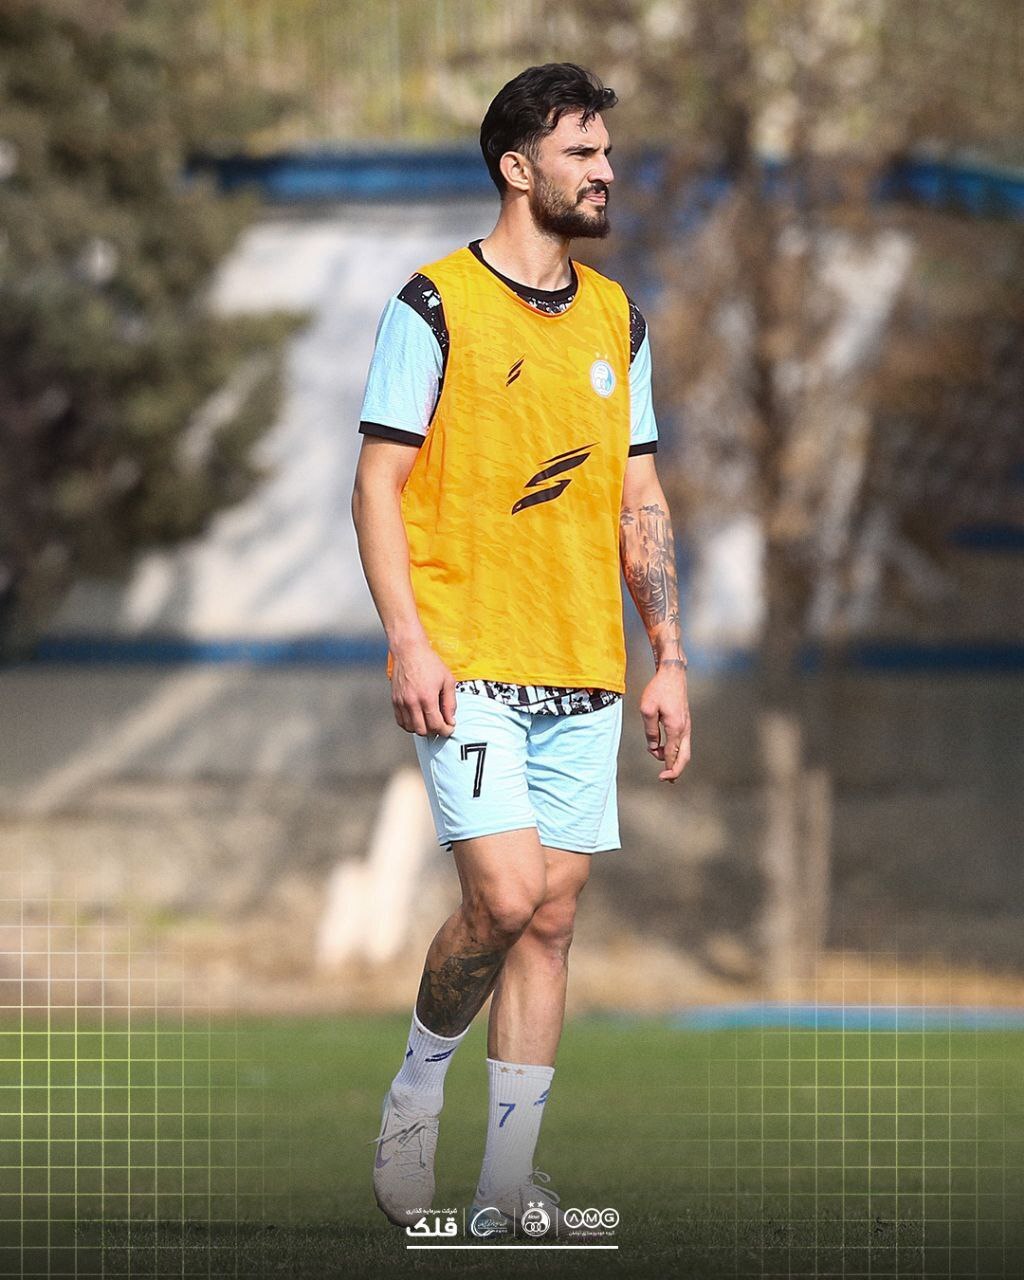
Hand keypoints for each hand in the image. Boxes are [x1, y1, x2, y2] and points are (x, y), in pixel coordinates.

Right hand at [390, 638, 456, 735]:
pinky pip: (401, 721)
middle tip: (440, 725)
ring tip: (429, 720)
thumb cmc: (429, 663)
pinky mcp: (395, 700)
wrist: (409, 651)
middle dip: (434, 731)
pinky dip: (410, 724)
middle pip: (422, 730)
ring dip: (421, 728)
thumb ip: (450, 703)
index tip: (449, 728)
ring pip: (410, 728)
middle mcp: (412, 702)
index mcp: (427, 697)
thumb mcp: (447, 680)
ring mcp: (401, 702)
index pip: (436, 725)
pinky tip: (418, 718)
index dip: (445, 730)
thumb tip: (451, 720)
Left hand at [639, 666, 690, 781]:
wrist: (672, 674)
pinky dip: (676, 751)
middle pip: (684, 757)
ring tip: (661, 763)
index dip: (668, 769)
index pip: (673, 755)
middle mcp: (685, 729)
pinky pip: (683, 742)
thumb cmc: (659, 689)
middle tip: (666, 779)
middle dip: (676, 771)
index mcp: (675, 728)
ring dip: (674, 760)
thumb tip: (653, 747)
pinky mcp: (685, 722)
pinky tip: (665, 751)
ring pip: (685, 751)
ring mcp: (687, 725)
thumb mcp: (648, 710)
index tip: (661, 777)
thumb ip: (650, 731)